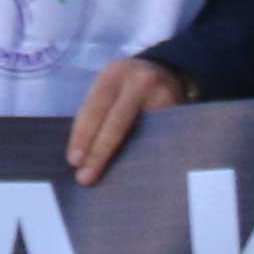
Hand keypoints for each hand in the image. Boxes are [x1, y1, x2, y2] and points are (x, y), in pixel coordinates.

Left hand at [66, 54, 190, 183]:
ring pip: (139, 133)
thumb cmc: (125, 88)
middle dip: (99, 153)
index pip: (95, 108)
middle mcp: (140, 81)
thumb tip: (82, 156)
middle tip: (85, 178)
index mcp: (114, 73)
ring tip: (108, 180)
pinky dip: (143, 156)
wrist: (166, 73)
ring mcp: (163, 95)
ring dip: (122, 159)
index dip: (83, 136)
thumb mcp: (110, 86)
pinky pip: (157, 138)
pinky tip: (133, 172)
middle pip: (116, 122)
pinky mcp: (179, 111)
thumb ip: (97, 112)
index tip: (74, 161)